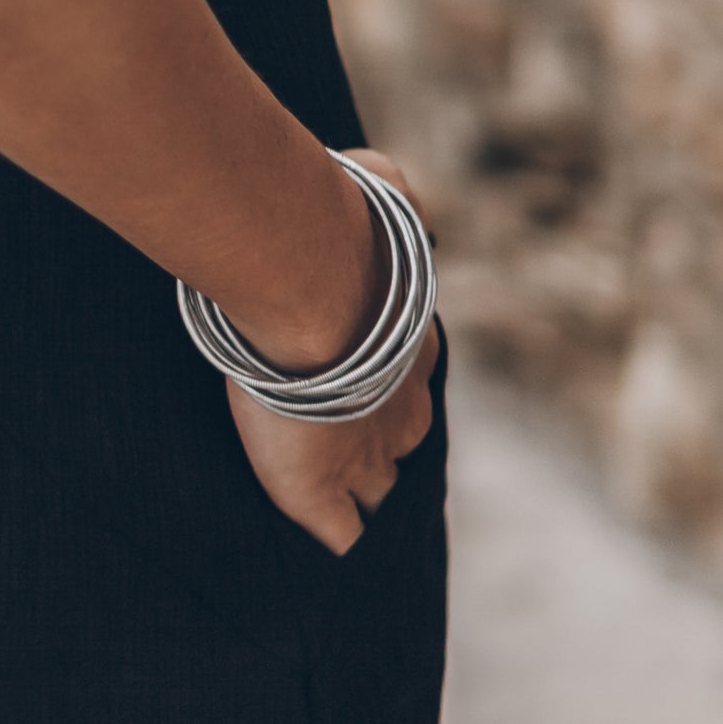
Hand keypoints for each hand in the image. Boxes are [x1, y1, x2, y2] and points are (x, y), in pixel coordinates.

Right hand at [224, 149, 440, 556]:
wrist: (314, 277)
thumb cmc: (339, 231)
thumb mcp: (373, 185)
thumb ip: (379, 180)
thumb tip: (384, 165)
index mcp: (408, 349)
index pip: (406, 384)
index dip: (387, 390)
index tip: (365, 387)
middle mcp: (399, 404)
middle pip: (403, 440)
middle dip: (384, 445)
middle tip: (358, 453)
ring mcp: (366, 452)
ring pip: (381, 490)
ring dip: (367, 494)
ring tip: (343, 507)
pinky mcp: (324, 491)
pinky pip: (344, 538)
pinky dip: (340, 546)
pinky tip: (330, 558)